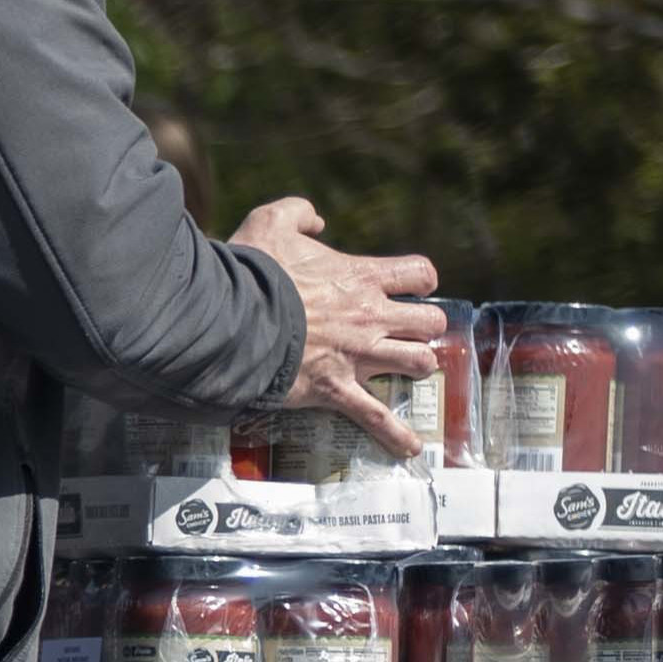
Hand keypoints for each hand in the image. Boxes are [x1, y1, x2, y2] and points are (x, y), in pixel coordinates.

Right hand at [231, 197, 445, 457]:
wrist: (232, 319)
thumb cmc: (251, 272)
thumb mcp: (270, 221)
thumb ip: (299, 213)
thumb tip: (318, 223)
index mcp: (361, 277)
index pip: (420, 273)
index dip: (421, 279)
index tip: (411, 287)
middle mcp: (371, 317)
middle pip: (430, 322)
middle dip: (423, 327)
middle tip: (405, 331)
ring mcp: (358, 356)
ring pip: (418, 363)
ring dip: (415, 365)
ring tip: (405, 369)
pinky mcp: (336, 389)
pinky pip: (375, 416)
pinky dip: (395, 434)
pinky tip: (411, 448)